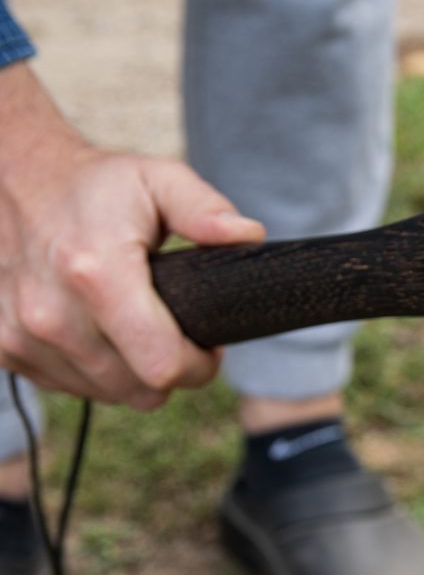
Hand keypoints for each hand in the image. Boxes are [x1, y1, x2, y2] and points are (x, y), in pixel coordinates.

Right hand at [0, 64, 264, 407]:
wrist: (16, 181)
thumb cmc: (98, 185)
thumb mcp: (160, 179)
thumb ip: (205, 209)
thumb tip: (248, 235)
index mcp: (95, 272)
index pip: (163, 365)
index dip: (201, 365)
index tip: (210, 343)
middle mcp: (51, 313)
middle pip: (141, 389)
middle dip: (173, 367)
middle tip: (179, 328)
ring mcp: (21, 335)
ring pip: (110, 395)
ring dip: (135, 372)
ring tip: (140, 324)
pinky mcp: (6, 348)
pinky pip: (75, 388)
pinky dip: (98, 371)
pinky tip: (102, 330)